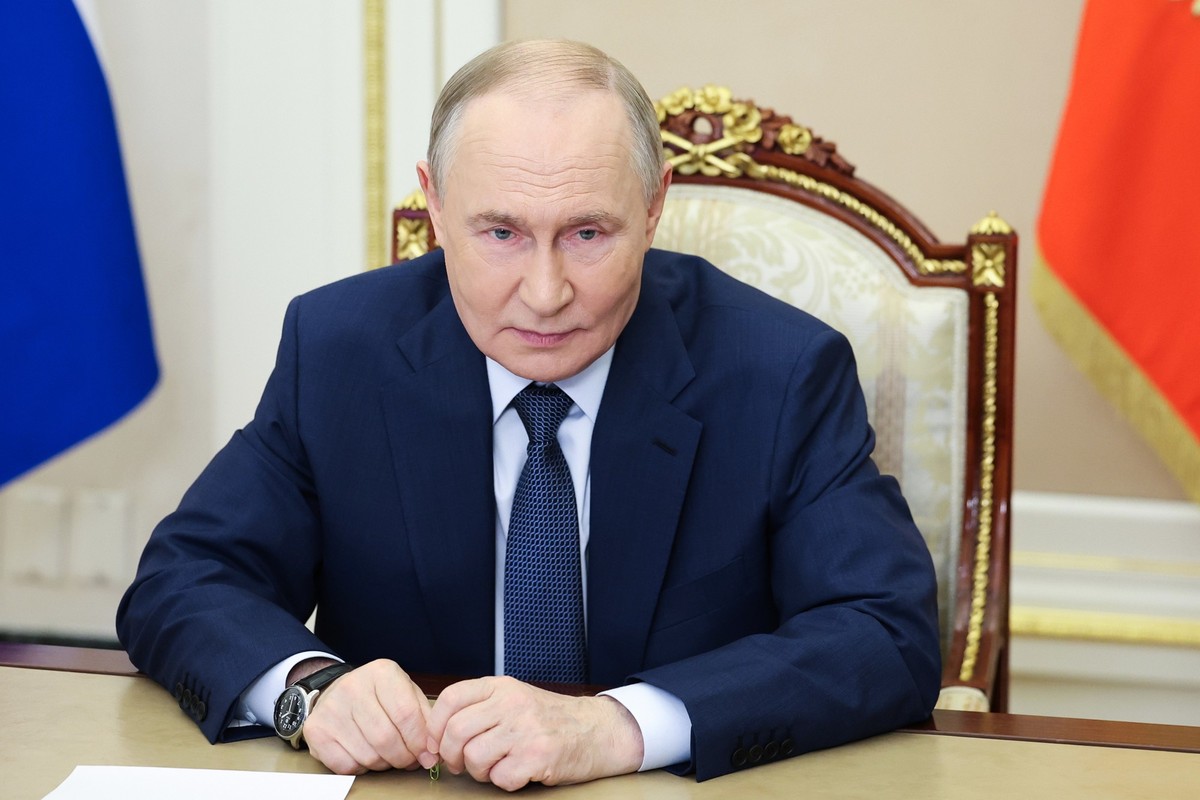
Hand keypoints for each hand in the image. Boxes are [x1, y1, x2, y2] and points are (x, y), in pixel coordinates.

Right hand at [299, 658, 434, 774]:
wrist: (335, 691)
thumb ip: (423, 718)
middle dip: (404, 757)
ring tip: (387, 754)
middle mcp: (353, 687)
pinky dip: (362, 768)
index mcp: (381, 673)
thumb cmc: (377, 696)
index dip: (420, 742)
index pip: (407, 714)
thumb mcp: (405, 693)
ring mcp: (331, 709)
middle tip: (409, 760)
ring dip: (384, 764)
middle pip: (386, 738)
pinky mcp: (316, 731)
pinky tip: (365, 754)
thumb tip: (432, 752)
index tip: (427, 755)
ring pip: (368, 755)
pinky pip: (346, 766)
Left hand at [426, 676, 643, 790]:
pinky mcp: (538, 756)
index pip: (451, 698)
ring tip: (494, 767)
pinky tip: (517, 772)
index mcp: (502, 687)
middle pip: (456, 731)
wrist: (597, 730)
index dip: (435, 725)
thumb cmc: (551, 718)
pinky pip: (500, 778)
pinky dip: (503, 782)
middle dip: (451, 755)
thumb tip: (438, 733)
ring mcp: (525, 729)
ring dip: (478, 772)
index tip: (436, 742)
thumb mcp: (515, 698)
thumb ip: (481, 707)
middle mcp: (512, 704)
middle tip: (461, 764)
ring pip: (474, 757)